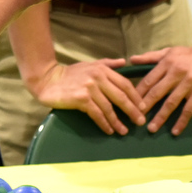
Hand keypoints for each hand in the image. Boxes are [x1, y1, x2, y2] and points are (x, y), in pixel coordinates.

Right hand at [28, 57, 144, 134]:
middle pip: (121, 96)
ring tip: (125, 131)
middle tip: (141, 121)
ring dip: (118, 121)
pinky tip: (109, 130)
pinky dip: (105, 123)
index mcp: (103, 69)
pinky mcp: (81, 99)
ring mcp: (90, 88)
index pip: (125, 84)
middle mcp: (98, 77)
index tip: (143, 107)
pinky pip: (97, 114)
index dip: (136, 97)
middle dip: (133, 110)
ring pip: (109, 107)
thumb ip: (108, 64)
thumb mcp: (90, 65)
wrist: (48, 80)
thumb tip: (124, 62)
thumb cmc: (70, 73)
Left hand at [127, 42, 191, 133]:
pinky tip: (175, 131)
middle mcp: (177, 72)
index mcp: (167, 62)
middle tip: (136, 119)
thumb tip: (131, 60)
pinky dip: (182, 121)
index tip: (130, 104)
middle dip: (146, 107)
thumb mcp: (170, 52)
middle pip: (157, 92)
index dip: (139, 93)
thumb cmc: (191, 54)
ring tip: (151, 128)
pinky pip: (189, 109)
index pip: (149, 79)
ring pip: (172, 102)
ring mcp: (190, 82)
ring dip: (161, 117)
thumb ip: (151, 57)